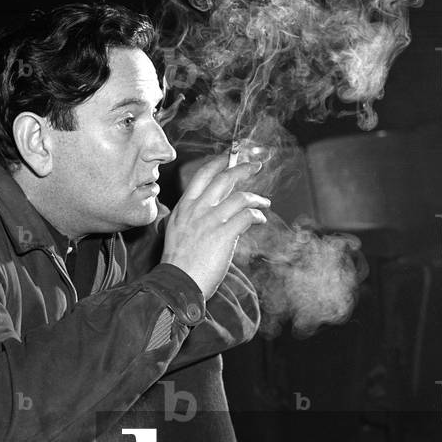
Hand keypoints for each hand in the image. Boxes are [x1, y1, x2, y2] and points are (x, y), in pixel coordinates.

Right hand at [160, 155, 269, 300]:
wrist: (177, 283)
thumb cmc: (178, 263)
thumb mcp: (177, 232)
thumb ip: (190, 217)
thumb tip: (210, 209)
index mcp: (184, 208)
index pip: (202, 176)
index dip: (218, 163)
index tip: (230, 157)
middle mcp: (196, 210)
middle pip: (223, 179)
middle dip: (243, 168)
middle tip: (256, 166)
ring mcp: (210, 221)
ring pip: (240, 198)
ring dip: (256, 198)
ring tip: (264, 203)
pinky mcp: (223, 234)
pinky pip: (246, 217)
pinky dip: (257, 215)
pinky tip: (260, 220)